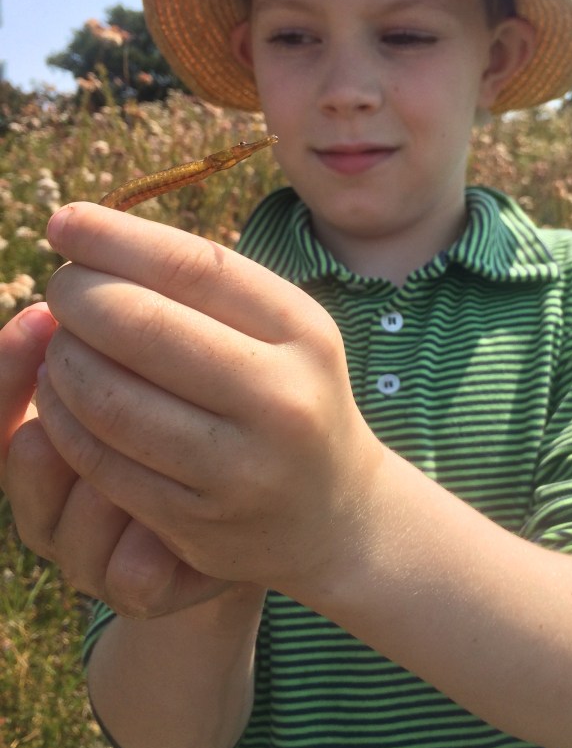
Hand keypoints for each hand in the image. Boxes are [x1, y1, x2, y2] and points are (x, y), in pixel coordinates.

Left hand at [36, 203, 383, 603]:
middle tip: (61, 290)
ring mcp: (240, 470)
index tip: (64, 223)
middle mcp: (281, 400)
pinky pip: (100, 462)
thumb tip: (88, 235)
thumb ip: (205, 285)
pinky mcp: (199, 524)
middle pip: (142, 326)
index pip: (195, 267)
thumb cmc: (291, 394)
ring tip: (61, 345)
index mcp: (303, 334)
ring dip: (62, 360)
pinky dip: (62, 421)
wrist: (335, 511)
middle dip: (77, 297)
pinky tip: (63, 397)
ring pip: (109, 398)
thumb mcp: (281, 330)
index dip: (116, 239)